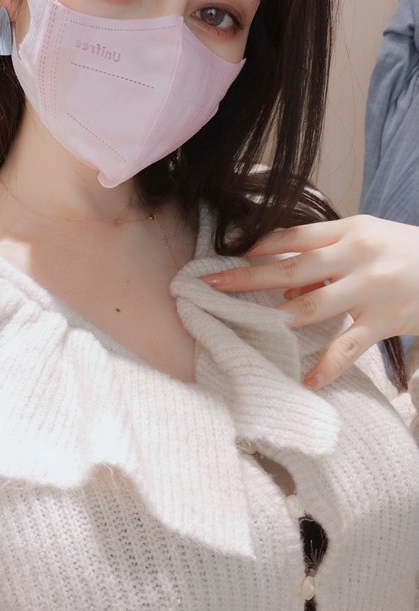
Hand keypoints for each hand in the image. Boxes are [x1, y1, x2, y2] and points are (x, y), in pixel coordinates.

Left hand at [198, 215, 418, 388]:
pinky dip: (326, 366)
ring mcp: (373, 288)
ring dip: (276, 319)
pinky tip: (308, 381)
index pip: (293, 235)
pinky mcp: (387, 320)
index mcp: (351, 230)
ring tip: (245, 326)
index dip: (257, 245)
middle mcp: (359, 255)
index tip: (226, 253)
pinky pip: (349, 346)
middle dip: (248, 277)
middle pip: (291, 268)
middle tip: (211, 284)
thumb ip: (328, 258)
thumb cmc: (406, 253)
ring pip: (313, 306)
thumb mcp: (368, 241)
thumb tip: (285, 288)